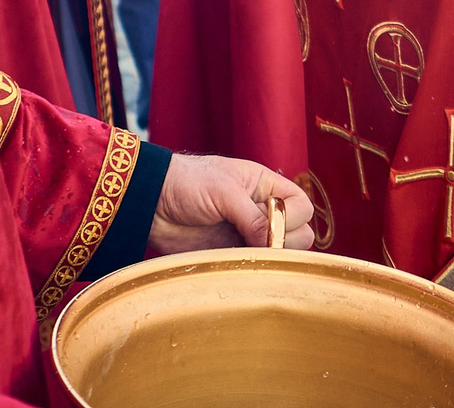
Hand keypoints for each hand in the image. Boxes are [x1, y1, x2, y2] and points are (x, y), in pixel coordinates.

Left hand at [145, 154, 314, 255]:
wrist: (152, 203)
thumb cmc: (188, 183)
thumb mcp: (224, 191)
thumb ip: (252, 217)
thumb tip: (273, 244)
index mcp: (266, 187)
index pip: (302, 207)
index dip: (291, 217)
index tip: (267, 219)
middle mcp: (263, 211)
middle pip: (299, 234)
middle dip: (283, 241)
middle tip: (256, 241)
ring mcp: (248, 235)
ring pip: (279, 255)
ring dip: (268, 258)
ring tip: (242, 251)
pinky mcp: (232, 254)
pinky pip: (254, 267)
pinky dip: (252, 270)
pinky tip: (236, 263)